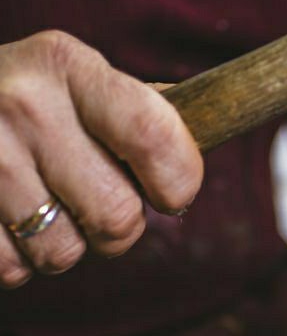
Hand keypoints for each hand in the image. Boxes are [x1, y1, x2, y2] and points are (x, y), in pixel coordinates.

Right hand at [0, 31, 201, 287]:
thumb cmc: (36, 103)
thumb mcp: (83, 83)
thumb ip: (143, 113)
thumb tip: (215, 129)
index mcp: (70, 67)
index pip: (153, 136)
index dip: (179, 182)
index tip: (172, 194)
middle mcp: (23, 103)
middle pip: (116, 215)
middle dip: (120, 227)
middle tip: (98, 204)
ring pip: (63, 252)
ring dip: (67, 247)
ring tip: (46, 208)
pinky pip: (14, 268)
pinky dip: (20, 261)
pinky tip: (9, 220)